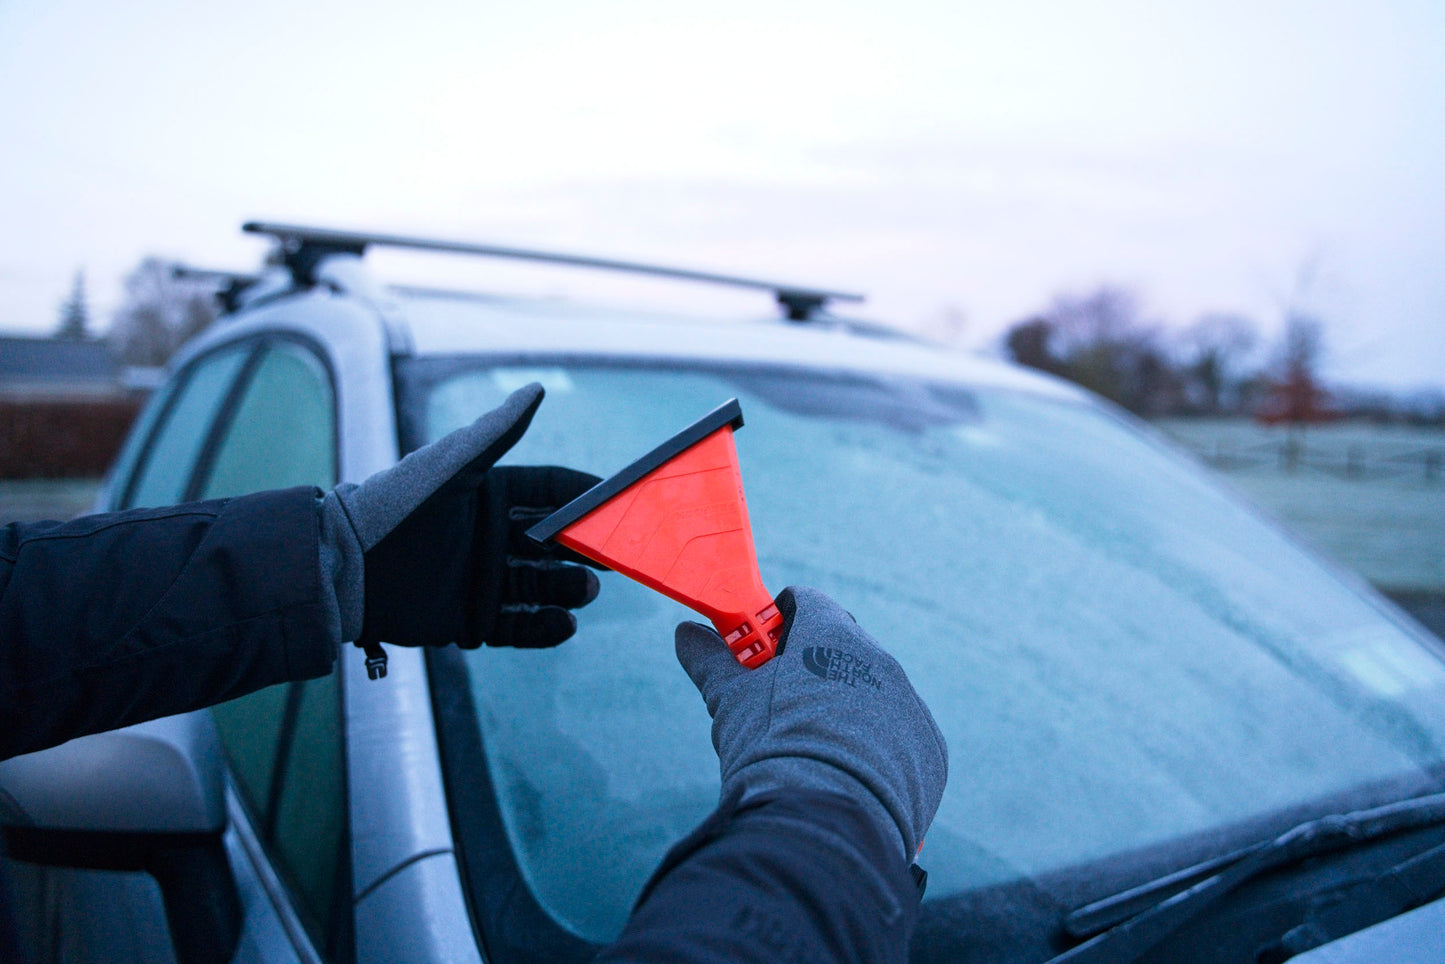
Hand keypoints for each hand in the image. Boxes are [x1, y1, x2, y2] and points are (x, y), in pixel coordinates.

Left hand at [323, 383, 601, 654]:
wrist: (346, 568)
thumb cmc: (397, 506)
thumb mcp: (451, 465)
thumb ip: (496, 432)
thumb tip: (537, 389)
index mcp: (490, 495)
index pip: (551, 492)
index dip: (584, 497)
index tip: (618, 503)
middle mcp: (492, 537)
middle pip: (556, 544)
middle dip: (585, 549)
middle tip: (611, 557)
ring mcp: (484, 580)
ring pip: (545, 586)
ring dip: (570, 589)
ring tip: (584, 591)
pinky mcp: (473, 620)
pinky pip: (522, 626)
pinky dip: (547, 628)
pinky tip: (564, 623)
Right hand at [674, 586, 946, 860]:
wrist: (824, 824)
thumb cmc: (772, 749)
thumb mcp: (729, 701)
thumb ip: (710, 660)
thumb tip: (686, 634)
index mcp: (833, 635)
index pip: (806, 603)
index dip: (776, 622)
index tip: (756, 650)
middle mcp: (880, 661)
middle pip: (840, 651)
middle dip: (810, 670)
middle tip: (776, 706)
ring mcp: (911, 707)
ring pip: (871, 696)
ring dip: (843, 711)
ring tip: (810, 752)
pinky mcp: (929, 752)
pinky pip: (899, 739)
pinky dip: (875, 750)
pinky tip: (845, 778)